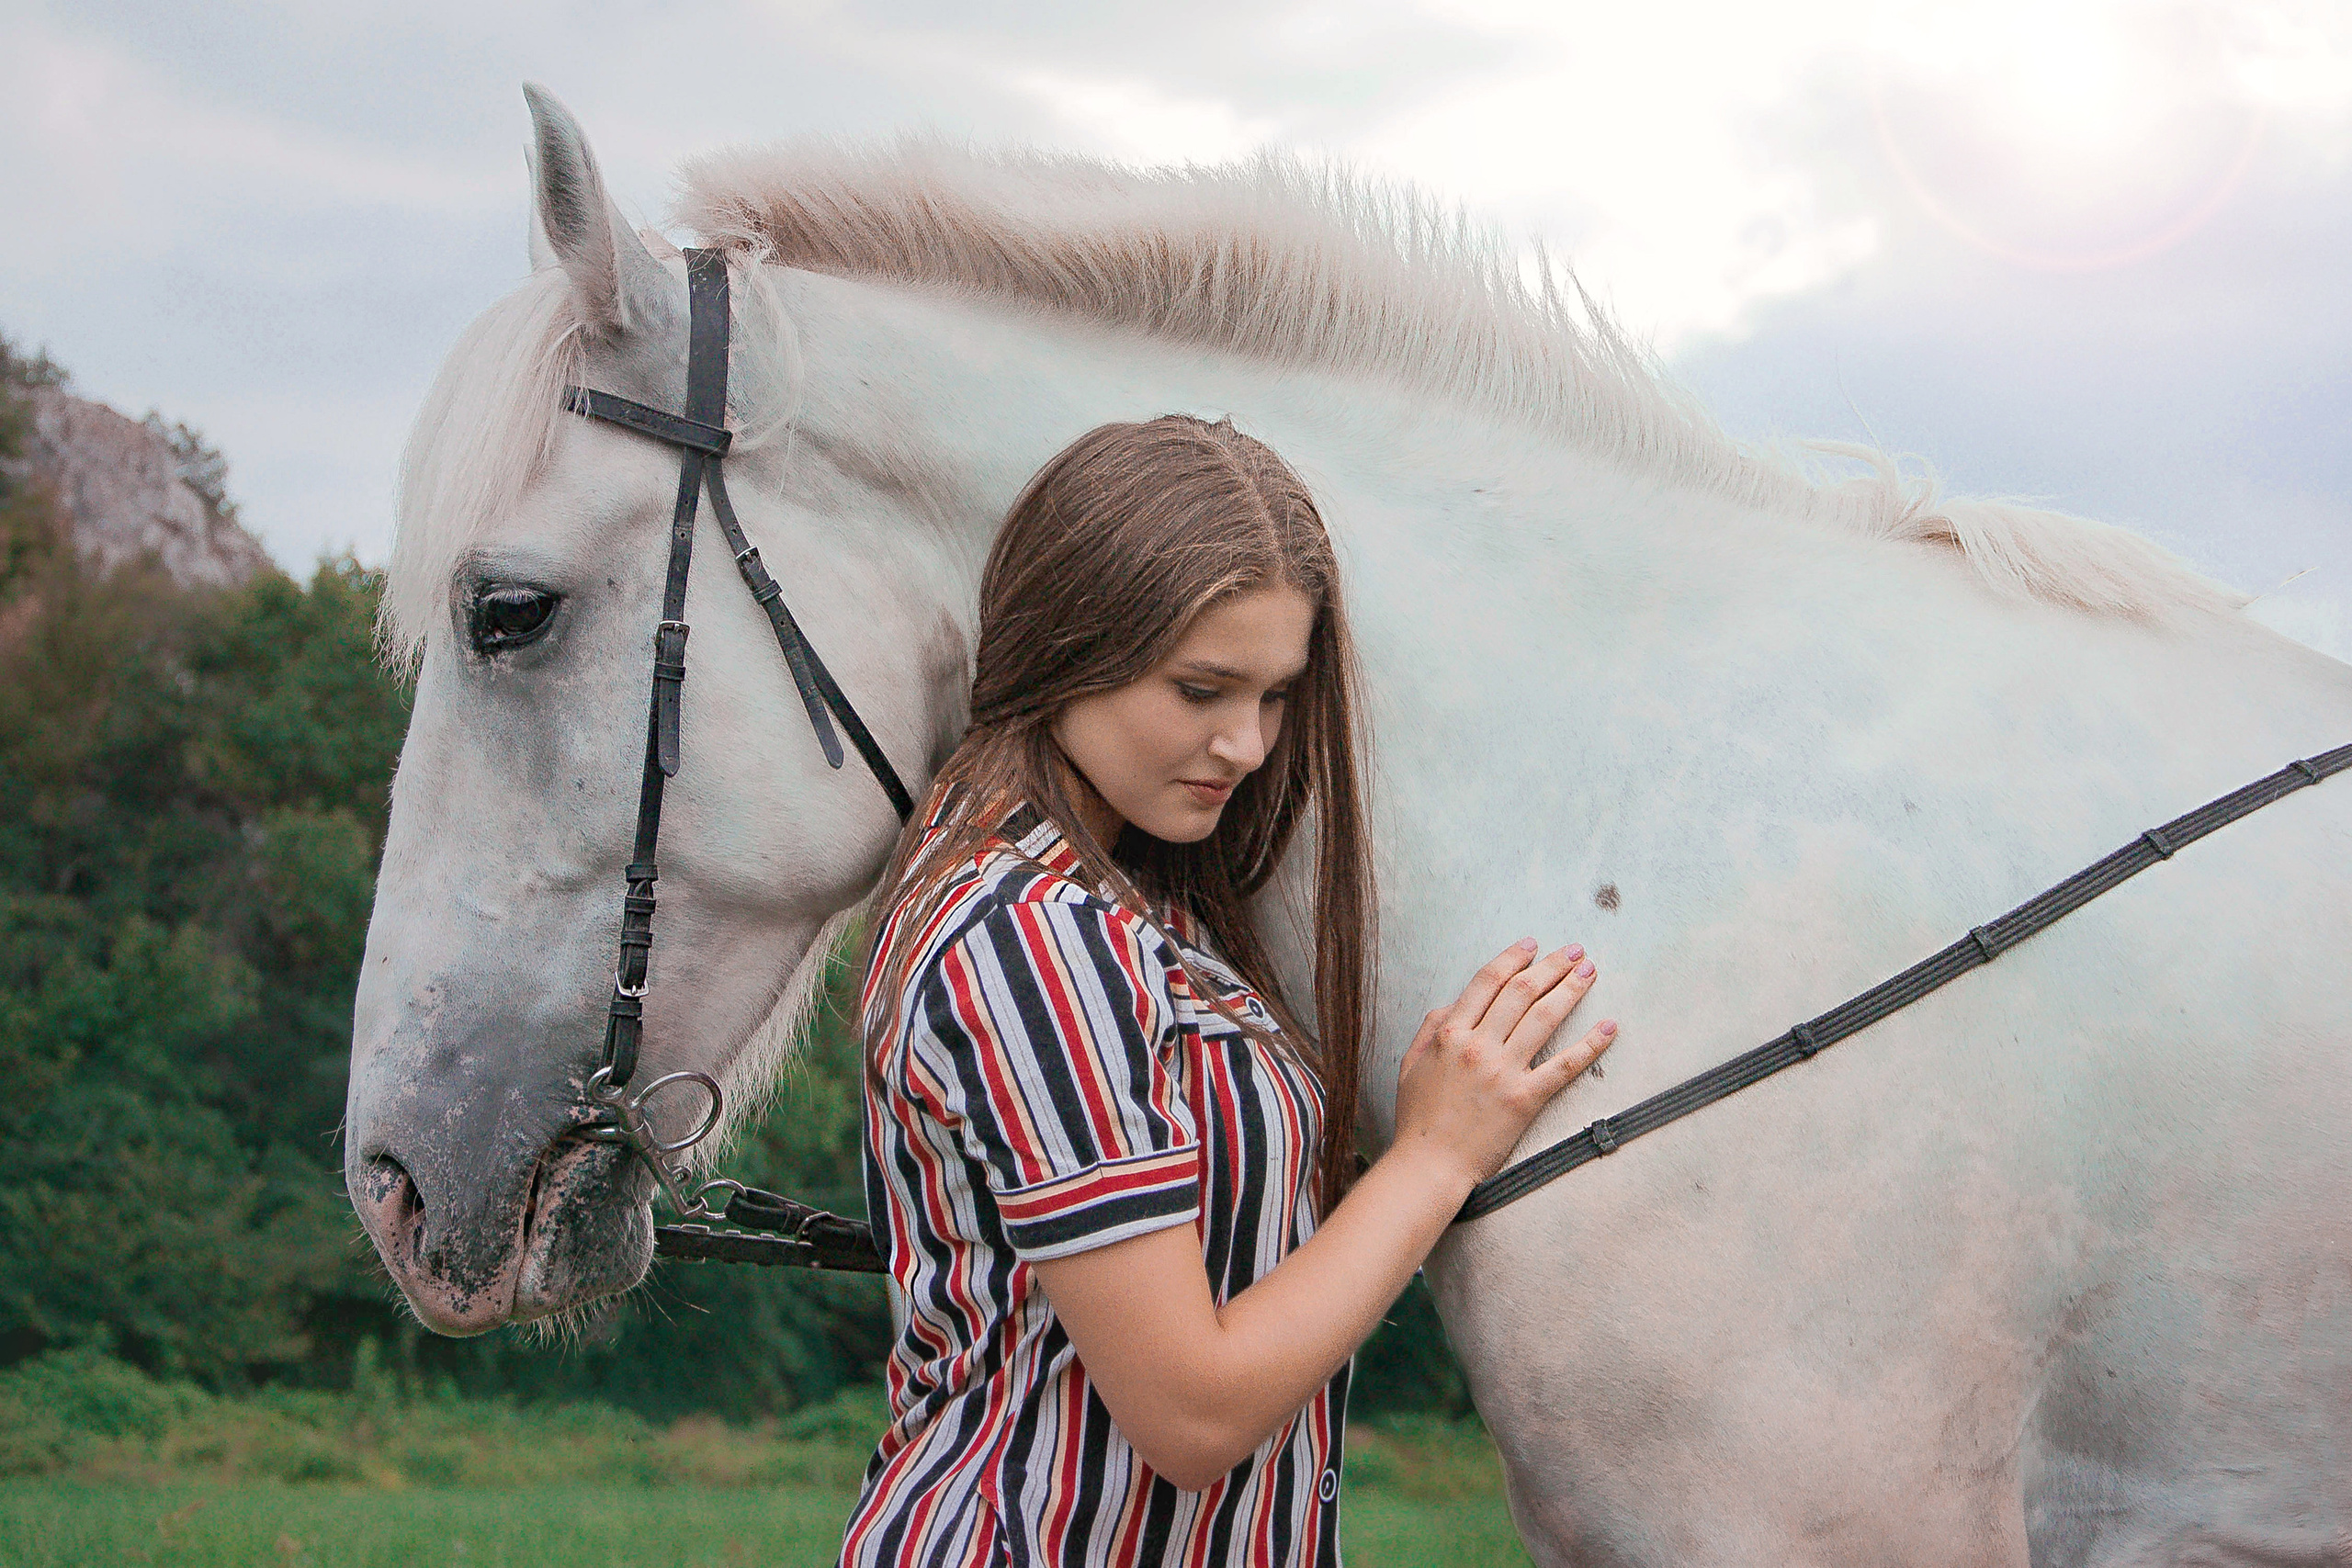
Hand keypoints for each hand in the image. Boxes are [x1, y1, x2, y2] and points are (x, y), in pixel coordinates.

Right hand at [1390, 939, 1615, 1190]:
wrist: (1429, 1163)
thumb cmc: (1418, 1118)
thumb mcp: (1411, 1064)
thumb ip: (1430, 1028)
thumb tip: (1451, 1004)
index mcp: (1450, 1033)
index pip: (1487, 982)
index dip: (1512, 958)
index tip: (1531, 945)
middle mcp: (1478, 1045)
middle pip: (1521, 992)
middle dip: (1551, 965)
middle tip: (1573, 951)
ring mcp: (1503, 1071)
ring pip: (1544, 1018)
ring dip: (1571, 989)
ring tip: (1589, 972)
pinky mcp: (1525, 1099)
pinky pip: (1564, 1066)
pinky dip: (1590, 1044)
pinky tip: (1608, 1027)